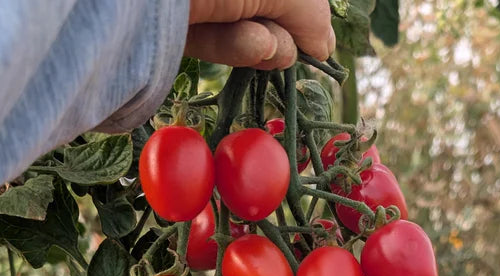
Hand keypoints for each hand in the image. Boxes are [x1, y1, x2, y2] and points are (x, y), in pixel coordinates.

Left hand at [186, 0, 334, 68]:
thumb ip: (309, 14)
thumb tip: (323, 48)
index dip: (305, 14)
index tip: (317, 44)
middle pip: (268, 8)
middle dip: (284, 29)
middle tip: (290, 43)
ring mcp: (199, 0)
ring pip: (244, 27)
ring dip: (264, 44)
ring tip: (264, 43)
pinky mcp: (176, 24)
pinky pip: (213, 39)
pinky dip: (237, 48)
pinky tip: (251, 46)